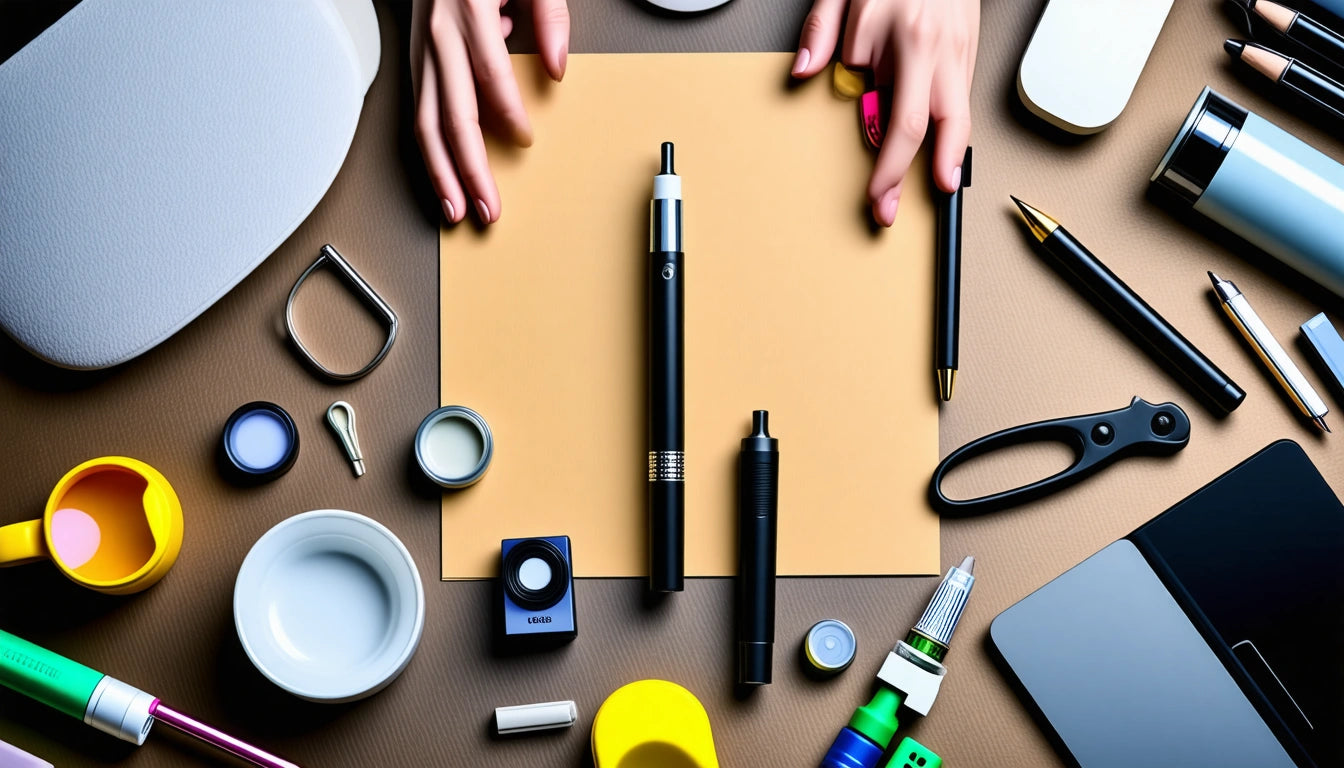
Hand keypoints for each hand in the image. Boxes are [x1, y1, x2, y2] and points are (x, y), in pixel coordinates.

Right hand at [411, 0, 569, 224]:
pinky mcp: (413, 58)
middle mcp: (437, 33)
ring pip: (424, 121)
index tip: (526, 139)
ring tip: (456, 210)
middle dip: (469, 169)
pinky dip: (429, 150)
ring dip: (440, 173)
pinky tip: (441, 177)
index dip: (508, 113)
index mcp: (466, 8)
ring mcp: (420, 48)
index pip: (489, 75)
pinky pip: (418, 111)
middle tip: (487, 207)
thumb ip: (549, 13)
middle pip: (451, 113)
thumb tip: (557, 66)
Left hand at [792, 0, 978, 225]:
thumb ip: (821, 32)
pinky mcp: (971, 49)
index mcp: (904, 37)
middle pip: (935, 126)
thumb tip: (803, 73)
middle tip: (893, 208)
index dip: (888, 165)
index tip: (875, 193)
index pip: (898, 119)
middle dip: (914, 174)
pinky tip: (945, 153)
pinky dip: (954, 130)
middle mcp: (937, 48)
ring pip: (959, 117)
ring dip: (949, 158)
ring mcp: (960, 50)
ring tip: (942, 189)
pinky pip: (962, 99)